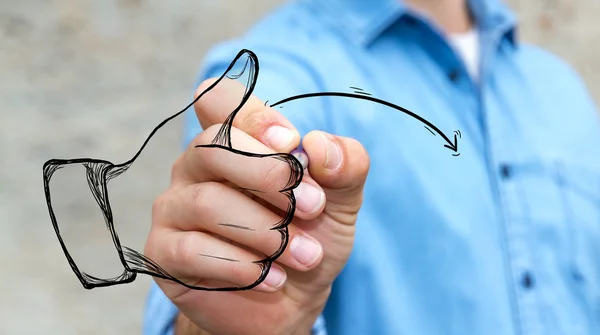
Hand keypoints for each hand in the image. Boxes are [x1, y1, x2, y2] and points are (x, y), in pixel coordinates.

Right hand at [144, 77, 369, 334]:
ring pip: (208, 202)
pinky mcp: (163, 251)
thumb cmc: (309, 237)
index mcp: (234, 140)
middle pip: (213, 146)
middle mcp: (196, 165)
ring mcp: (173, 207)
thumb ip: (344, 166)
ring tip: (305, 256)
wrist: (289, 301)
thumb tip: (321, 147)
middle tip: (313, 207)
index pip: (219, 99)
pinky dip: (243, 266)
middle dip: (269, 176)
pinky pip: (192, 249)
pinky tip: (272, 279)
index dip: (255, 115)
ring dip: (267, 232)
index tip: (293, 145)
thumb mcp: (340, 201)